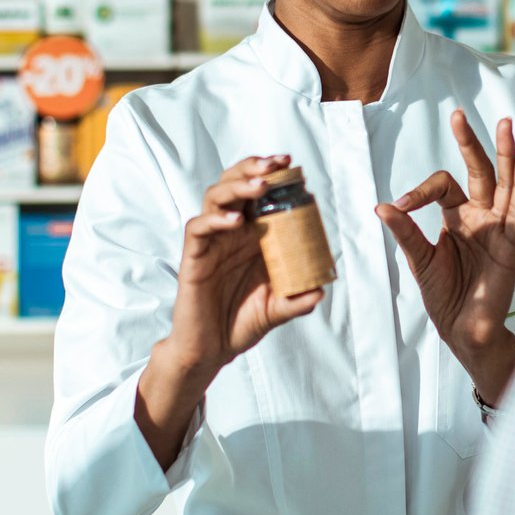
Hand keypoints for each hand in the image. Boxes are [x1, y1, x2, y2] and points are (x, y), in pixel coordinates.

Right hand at [167, 156, 326, 373]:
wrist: (212, 350)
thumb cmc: (241, 323)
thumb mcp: (277, 309)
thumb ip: (297, 300)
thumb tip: (321, 290)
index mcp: (251, 237)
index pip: (259, 195)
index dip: (273, 176)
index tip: (293, 167)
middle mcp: (230, 233)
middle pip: (234, 184)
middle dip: (254, 168)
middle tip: (277, 164)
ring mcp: (211, 243)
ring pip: (215, 198)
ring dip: (237, 186)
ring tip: (260, 184)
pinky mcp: (194, 258)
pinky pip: (198, 229)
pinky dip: (216, 220)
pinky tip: (235, 221)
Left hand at [377, 111, 514, 403]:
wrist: (462, 330)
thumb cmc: (444, 294)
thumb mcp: (419, 259)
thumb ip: (405, 232)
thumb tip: (381, 206)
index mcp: (457, 216)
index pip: (443, 185)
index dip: (420, 190)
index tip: (401, 205)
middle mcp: (480, 216)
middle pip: (479, 171)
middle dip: (471, 143)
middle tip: (459, 114)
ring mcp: (498, 228)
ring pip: (504, 183)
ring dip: (505, 154)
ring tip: (505, 124)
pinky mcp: (512, 245)